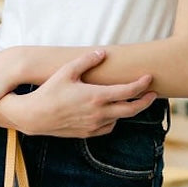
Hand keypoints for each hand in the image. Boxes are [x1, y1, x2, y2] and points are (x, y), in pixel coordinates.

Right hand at [13, 50, 156, 137]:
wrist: (34, 116)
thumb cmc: (49, 91)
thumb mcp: (66, 71)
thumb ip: (86, 61)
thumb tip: (102, 53)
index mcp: (96, 96)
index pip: (128, 91)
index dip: (142, 84)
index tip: (149, 78)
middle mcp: (99, 113)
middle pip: (132, 109)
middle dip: (145, 101)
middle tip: (152, 94)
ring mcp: (94, 125)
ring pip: (120, 118)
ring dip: (127, 110)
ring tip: (130, 100)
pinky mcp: (87, 133)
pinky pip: (108, 127)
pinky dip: (113, 119)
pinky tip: (110, 112)